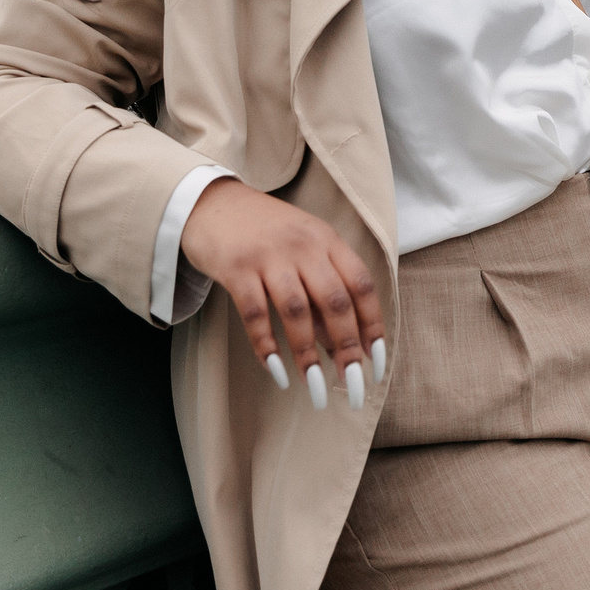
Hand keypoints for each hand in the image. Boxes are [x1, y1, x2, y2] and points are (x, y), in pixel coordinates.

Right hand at [179, 180, 386, 405]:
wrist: (212, 202)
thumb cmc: (267, 233)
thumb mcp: (304, 248)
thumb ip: (323, 289)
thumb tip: (340, 345)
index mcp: (327, 239)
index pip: (361, 284)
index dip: (373, 324)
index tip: (376, 361)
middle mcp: (303, 245)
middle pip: (334, 301)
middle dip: (347, 347)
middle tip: (352, 384)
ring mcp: (269, 255)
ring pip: (297, 311)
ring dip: (308, 354)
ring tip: (316, 387)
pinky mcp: (236, 267)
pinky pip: (254, 313)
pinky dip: (266, 345)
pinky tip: (276, 371)